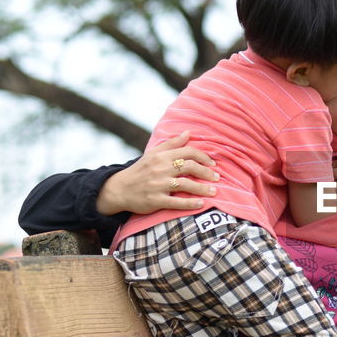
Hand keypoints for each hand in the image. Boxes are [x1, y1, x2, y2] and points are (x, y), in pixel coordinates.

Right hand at [96, 131, 218, 215]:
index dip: (204, 157)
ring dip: (202, 188)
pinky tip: (201, 204)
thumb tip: (189, 133)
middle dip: (206, 172)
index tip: (213, 164)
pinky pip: (176, 202)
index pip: (188, 152)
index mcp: (161, 156)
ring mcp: (158, 185)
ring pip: (185, 184)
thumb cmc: (140, 170)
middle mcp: (160, 169)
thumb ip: (172, 144)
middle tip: (217, 177)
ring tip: (214, 191)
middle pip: (190, 167)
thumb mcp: (153, 153)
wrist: (119, 189)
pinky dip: (190, 203)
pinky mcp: (155, 200)